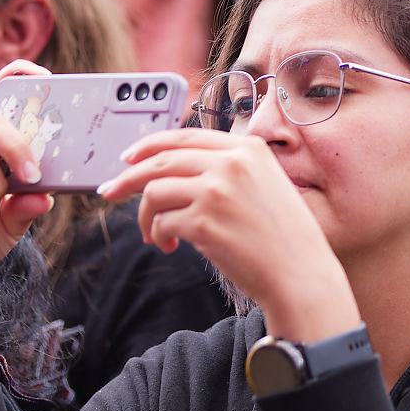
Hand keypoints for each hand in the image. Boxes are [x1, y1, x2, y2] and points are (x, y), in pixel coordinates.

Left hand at [100, 128, 358, 342]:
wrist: (300, 274)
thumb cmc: (284, 237)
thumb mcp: (265, 184)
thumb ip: (229, 167)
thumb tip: (175, 167)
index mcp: (248, 148)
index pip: (185, 136)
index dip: (149, 144)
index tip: (128, 158)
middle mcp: (231, 163)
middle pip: (160, 160)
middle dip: (128, 177)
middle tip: (110, 191)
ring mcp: (217, 191)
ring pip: (154, 191)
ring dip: (144, 216)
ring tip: (153, 235)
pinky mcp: (204, 222)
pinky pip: (162, 222)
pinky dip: (159, 235)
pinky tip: (169, 246)